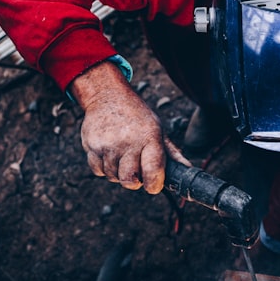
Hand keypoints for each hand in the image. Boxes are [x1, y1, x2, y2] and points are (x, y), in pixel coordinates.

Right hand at [69, 61, 189, 193]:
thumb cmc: (137, 116)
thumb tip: (188, 170)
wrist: (107, 95)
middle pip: (129, 181)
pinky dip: (103, 167)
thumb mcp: (157, 129)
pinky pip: (97, 171)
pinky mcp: (91, 146)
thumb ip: (171, 152)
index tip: (153, 185)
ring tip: (121, 154)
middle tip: (136, 170)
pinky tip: (109, 153)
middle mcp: (127, 141)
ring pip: (113, 177)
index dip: (154, 184)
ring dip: (118, 172)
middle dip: (134, 181)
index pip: (152, 171)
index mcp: (149, 137)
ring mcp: (107, 144)